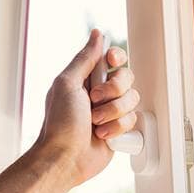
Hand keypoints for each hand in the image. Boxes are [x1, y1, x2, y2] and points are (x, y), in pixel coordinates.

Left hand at [35, 29, 138, 185]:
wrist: (66, 158)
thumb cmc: (60, 123)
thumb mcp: (67, 84)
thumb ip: (85, 59)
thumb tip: (97, 34)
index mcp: (87, 78)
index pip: (113, 58)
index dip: (117, 58)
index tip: (111, 63)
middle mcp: (101, 93)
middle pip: (127, 78)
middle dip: (113, 91)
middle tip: (94, 101)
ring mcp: (111, 111)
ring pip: (132, 100)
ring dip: (113, 112)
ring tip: (95, 123)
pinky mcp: (119, 129)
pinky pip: (133, 120)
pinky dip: (117, 128)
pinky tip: (102, 135)